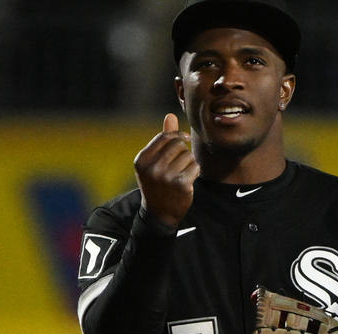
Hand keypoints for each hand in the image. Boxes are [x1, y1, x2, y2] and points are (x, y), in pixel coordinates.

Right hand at [133, 113, 199, 227]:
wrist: (160, 213)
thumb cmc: (157, 183)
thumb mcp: (153, 161)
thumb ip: (162, 139)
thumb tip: (171, 115)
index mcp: (142, 160)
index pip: (165, 136)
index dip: (177, 135)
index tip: (184, 139)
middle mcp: (152, 167)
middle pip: (178, 144)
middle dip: (183, 150)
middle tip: (180, 162)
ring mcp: (166, 176)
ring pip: (188, 155)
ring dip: (189, 162)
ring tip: (181, 173)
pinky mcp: (181, 184)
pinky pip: (195, 166)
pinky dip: (195, 171)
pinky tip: (188, 180)